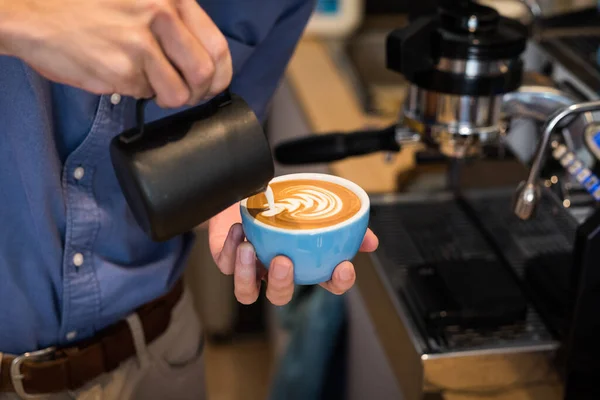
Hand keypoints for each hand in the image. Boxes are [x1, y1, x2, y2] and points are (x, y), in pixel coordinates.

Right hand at [0, 0, 231, 107]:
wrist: (36, 15)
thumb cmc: (88, 9)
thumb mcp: (139, 1)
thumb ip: (174, 24)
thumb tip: (205, 60)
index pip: (218, 46)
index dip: (219, 74)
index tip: (210, 84)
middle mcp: (162, 16)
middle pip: (206, 73)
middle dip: (198, 92)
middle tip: (183, 92)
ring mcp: (142, 44)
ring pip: (180, 93)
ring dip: (168, 97)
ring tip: (149, 83)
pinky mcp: (123, 70)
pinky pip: (148, 95)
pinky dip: (139, 92)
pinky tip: (121, 74)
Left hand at [209, 204, 378, 305]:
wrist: (247, 190)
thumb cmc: (282, 203)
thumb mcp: (314, 206)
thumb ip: (342, 222)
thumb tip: (370, 242)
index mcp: (303, 263)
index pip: (326, 283)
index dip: (337, 283)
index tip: (343, 267)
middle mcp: (276, 271)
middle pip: (281, 297)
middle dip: (282, 284)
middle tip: (283, 261)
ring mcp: (250, 268)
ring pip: (247, 293)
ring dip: (247, 275)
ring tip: (250, 249)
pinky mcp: (226, 259)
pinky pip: (226, 264)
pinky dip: (230, 249)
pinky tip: (238, 231)